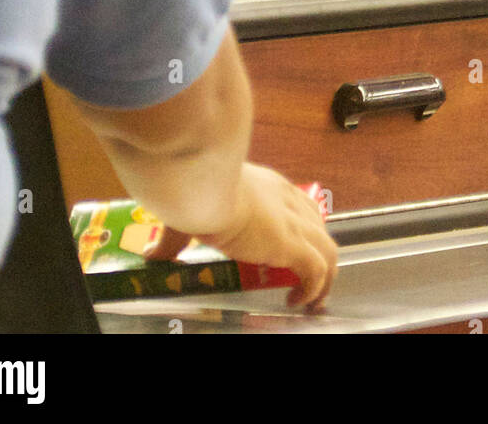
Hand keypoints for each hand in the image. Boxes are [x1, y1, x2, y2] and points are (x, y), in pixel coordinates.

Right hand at [197, 163, 337, 308]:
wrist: (207, 190)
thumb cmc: (200, 192)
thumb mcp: (202, 204)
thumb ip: (188, 227)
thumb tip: (160, 248)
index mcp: (270, 186)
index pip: (300, 204)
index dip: (304, 227)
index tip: (295, 247)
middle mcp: (288, 200)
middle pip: (319, 226)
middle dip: (317, 252)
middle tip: (303, 275)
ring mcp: (293, 222)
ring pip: (327, 250)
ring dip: (324, 277)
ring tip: (311, 299)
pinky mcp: (291, 244)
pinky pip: (316, 271)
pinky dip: (312, 289)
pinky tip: (296, 300)